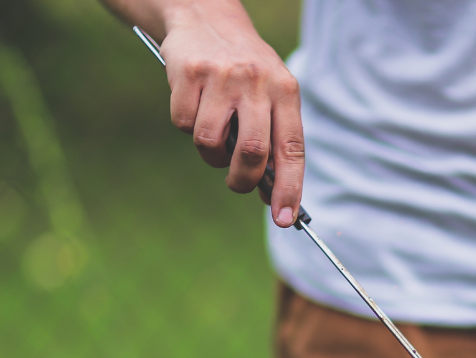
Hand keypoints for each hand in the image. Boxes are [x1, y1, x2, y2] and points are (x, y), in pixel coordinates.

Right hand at [161, 0, 303, 225]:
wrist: (206, 15)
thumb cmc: (244, 70)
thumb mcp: (270, 94)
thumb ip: (274, 138)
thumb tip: (271, 194)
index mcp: (285, 91)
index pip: (292, 149)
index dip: (289, 188)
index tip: (284, 219)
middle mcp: (257, 82)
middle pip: (252, 153)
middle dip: (242, 180)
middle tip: (237, 183)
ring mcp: (222, 76)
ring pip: (211, 142)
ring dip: (210, 154)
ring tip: (214, 135)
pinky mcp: (189, 73)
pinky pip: (183, 124)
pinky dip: (186, 126)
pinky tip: (194, 105)